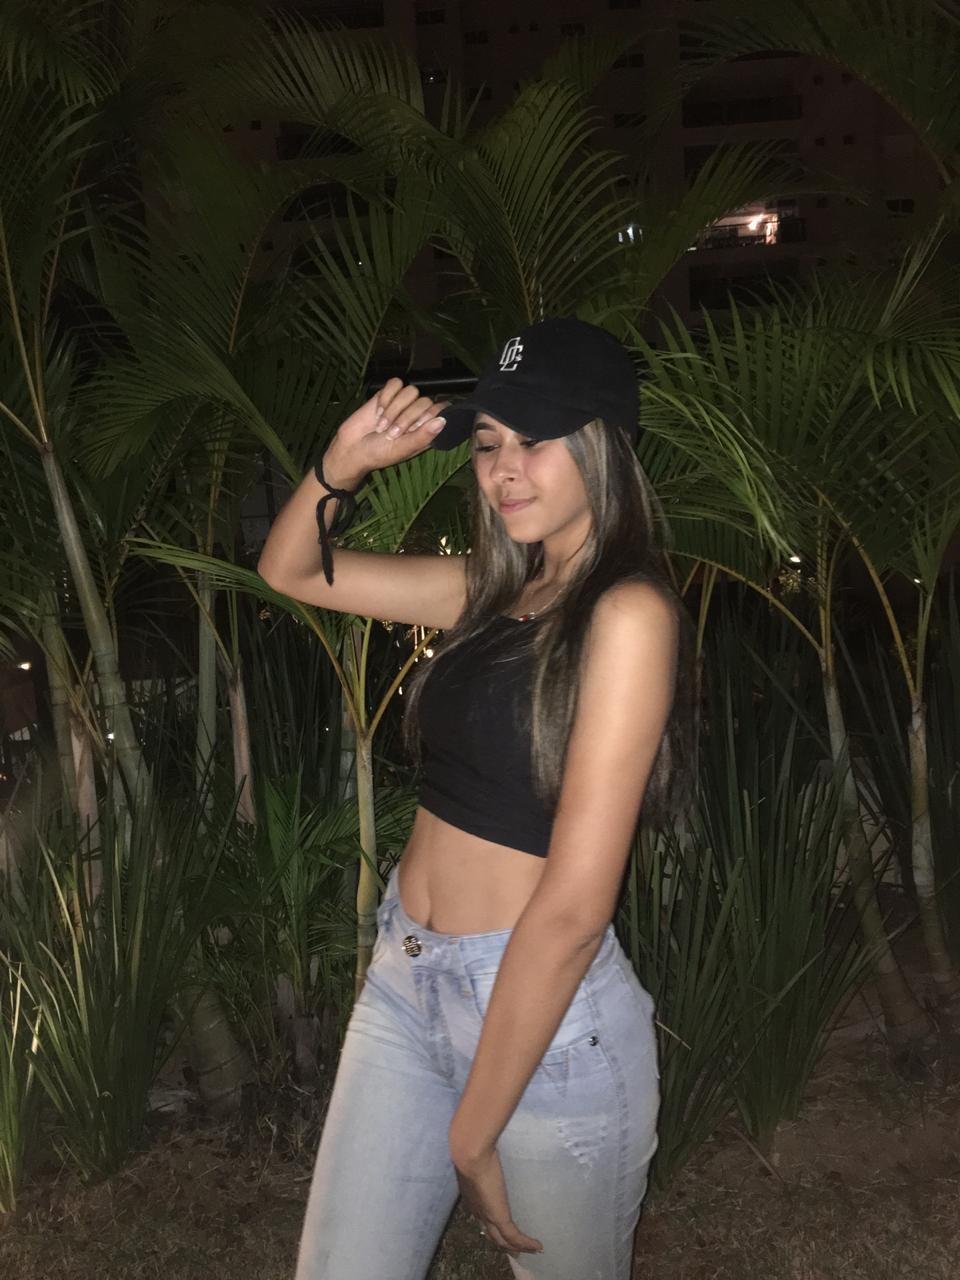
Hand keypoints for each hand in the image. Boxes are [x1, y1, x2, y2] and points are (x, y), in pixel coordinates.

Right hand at [324, 379, 447, 483]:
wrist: (351, 448)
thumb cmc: (379, 453)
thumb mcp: (402, 449)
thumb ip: (423, 436)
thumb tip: (442, 421)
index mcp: (425, 429)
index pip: (441, 411)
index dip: (430, 416)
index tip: (415, 428)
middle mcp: (416, 414)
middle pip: (424, 401)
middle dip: (406, 418)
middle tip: (391, 433)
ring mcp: (402, 403)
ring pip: (410, 391)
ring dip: (394, 409)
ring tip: (382, 426)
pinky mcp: (387, 394)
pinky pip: (395, 384)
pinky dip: (386, 398)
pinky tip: (377, 411)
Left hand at [454, 1147, 542, 1257]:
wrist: (470, 1153)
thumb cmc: (473, 1149)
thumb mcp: (477, 1158)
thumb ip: (483, 1160)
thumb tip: (490, 1153)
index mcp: (472, 1198)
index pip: (482, 1219)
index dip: (491, 1227)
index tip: (500, 1228)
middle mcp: (478, 1211)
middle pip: (492, 1235)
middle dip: (504, 1244)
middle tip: (516, 1250)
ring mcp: (487, 1216)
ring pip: (503, 1240)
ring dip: (516, 1248)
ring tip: (530, 1251)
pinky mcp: (499, 1217)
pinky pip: (514, 1237)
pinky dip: (526, 1244)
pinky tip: (538, 1246)